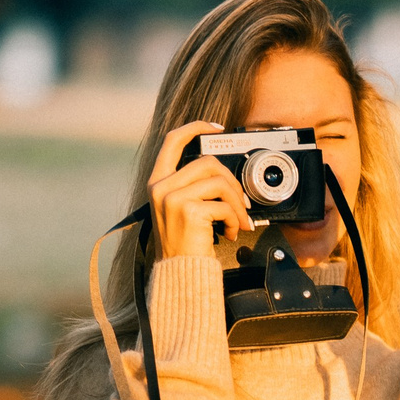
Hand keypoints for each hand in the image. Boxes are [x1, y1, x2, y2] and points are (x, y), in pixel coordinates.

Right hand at [149, 121, 258, 257]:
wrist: (179, 272)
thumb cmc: (184, 243)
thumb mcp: (180, 208)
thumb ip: (193, 186)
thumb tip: (223, 173)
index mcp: (158, 181)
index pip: (173, 141)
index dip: (195, 127)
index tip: (217, 128)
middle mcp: (161, 187)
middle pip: (208, 162)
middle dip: (232, 182)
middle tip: (241, 203)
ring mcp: (172, 197)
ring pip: (220, 182)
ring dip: (237, 203)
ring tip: (238, 221)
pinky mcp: (188, 210)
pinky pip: (224, 205)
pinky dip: (235, 219)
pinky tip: (231, 232)